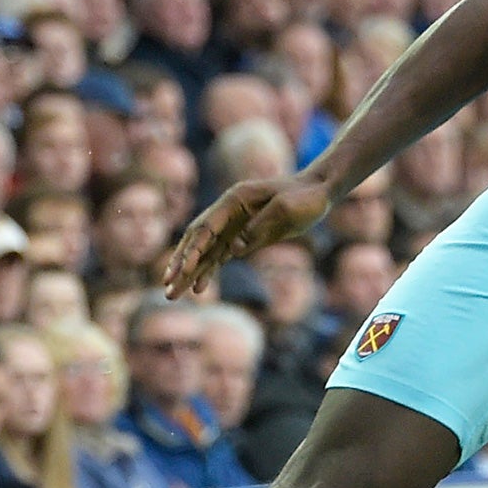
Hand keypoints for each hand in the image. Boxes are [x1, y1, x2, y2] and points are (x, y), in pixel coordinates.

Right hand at [164, 173, 332, 296]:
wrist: (319, 192)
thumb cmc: (306, 197)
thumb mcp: (287, 209)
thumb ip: (260, 228)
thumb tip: (234, 250)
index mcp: (235, 200)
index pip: (206, 228)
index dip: (192, 250)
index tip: (181, 270)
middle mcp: (228, 212)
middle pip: (197, 241)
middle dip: (181, 265)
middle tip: (167, 287)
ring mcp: (234, 224)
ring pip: (205, 251)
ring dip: (189, 273)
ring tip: (172, 294)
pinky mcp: (244, 236)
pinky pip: (220, 256)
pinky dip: (208, 272)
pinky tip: (198, 288)